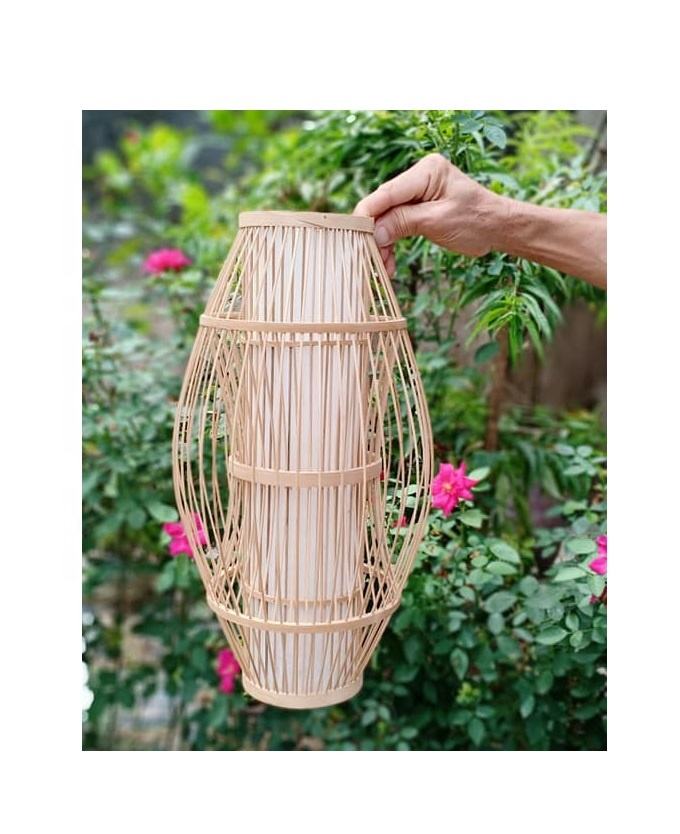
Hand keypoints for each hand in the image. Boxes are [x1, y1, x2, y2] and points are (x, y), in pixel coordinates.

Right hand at [354, 154, 504, 275]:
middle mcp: (419, 177)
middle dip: (375, 233)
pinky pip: (397, 223)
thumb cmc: (476, 221)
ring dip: (383, 243)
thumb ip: (403, 222)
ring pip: (388, 217)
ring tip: (383, 267)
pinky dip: (392, 242)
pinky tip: (390, 262)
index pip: (387, 192)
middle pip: (384, 205)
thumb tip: (374, 233)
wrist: (497, 228)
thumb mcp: (437, 222)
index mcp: (426, 171)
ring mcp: (418, 191)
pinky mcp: (418, 206)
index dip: (368, 213)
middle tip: (370, 258)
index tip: (354, 234)